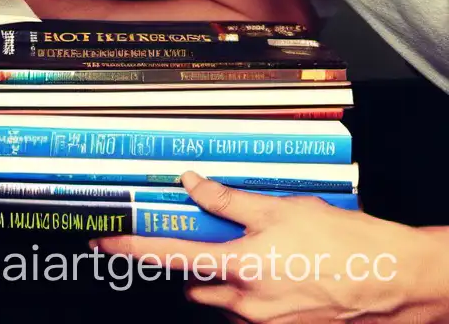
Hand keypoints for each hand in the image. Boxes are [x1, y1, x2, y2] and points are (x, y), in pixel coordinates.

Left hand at [91, 171, 448, 322]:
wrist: (392, 280)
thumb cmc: (342, 243)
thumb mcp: (279, 208)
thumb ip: (229, 200)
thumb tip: (193, 185)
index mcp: (239, 269)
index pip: (169, 256)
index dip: (131, 247)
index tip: (104, 240)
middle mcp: (247, 305)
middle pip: (193, 285)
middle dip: (189, 263)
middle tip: (203, 235)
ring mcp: (266, 323)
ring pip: (221, 300)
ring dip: (221, 277)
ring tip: (250, 247)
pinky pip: (249, 311)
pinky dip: (248, 289)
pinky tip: (273, 266)